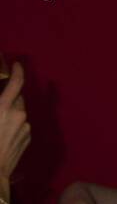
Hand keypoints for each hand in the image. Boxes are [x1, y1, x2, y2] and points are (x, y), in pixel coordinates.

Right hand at [0, 60, 31, 182]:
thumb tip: (0, 104)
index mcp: (4, 108)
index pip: (16, 83)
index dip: (17, 71)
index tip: (17, 64)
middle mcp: (19, 115)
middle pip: (18, 98)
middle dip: (10, 96)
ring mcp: (26, 128)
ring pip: (19, 112)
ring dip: (11, 112)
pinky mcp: (28, 139)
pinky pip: (21, 125)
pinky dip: (14, 124)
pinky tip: (1, 134)